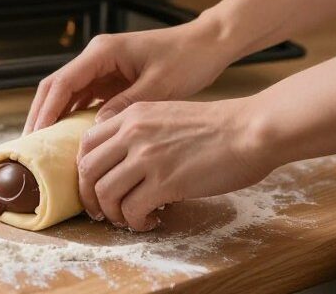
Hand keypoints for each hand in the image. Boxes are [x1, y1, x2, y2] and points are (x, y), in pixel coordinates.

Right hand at [24, 17, 235, 133]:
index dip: (47, 111)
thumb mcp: (159, 85)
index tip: (36, 137)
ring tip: (44, 148)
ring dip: (54, 117)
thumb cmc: (188, 59)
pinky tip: (71, 139)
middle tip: (30, 147)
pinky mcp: (111, 78)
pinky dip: (74, 117)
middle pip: (56, 87)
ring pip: (67, 94)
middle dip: (41, 115)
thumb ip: (127, 105)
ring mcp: (102, 67)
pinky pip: (84, 99)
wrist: (208, 44)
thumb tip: (98, 128)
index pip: (63, 82)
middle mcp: (96, 57)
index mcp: (103, 52)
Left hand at [76, 98, 272, 230]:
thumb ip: (139, 131)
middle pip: (87, 170)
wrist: (250, 130)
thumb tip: (121, 161)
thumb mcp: (166, 115)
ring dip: (112, 213)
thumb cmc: (217, 126)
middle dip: (89, 197)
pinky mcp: (166, 181)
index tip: (93, 185)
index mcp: (132, 115)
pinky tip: (150, 221)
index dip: (84, 170)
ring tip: (128, 219)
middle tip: (101, 211)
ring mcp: (147, 157)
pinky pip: (132, 209)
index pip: (86, 143)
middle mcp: (133, 133)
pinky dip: (135, 221)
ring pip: (104, 192)